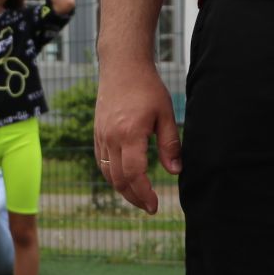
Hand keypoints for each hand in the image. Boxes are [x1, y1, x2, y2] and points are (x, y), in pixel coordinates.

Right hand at [93, 60, 181, 212]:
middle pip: (118, 179)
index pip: (134, 174)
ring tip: (138, 197)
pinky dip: (112, 176)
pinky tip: (124, 180)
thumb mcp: (166, 114)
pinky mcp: (97, 134)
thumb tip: (175, 171)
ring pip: (108, 173)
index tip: (154, 205)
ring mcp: (101, 136)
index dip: (144, 193)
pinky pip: (101, 162)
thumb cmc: (147, 88)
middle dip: (134, 197)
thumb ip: (171, 144)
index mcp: (130, 134)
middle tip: (149, 207)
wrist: (121, 67)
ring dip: (122, 189)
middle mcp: (112, 138)